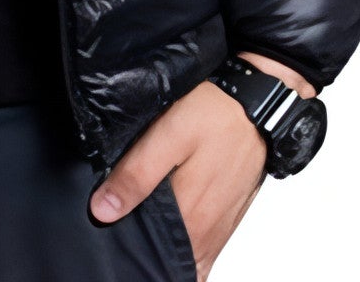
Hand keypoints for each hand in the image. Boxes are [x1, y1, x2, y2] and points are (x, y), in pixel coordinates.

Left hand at [87, 53, 315, 276]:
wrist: (256, 101)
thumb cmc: (215, 112)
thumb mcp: (168, 133)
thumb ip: (137, 174)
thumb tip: (102, 211)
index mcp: (190, 219)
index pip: (151, 257)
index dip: (127, 247)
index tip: (111, 233)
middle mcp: (207, 234)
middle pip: (167, 259)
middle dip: (143, 249)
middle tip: (120, 220)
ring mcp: (218, 230)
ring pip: (184, 256)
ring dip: (162, 246)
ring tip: (140, 218)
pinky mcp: (225, 220)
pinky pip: (199, 246)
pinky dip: (182, 241)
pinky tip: (166, 218)